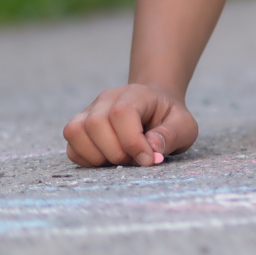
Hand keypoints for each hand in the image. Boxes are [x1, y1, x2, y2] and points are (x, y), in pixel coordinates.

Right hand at [64, 82, 197, 166]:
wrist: (154, 107)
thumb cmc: (168, 118)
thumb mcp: (184, 126)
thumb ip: (171, 135)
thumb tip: (152, 149)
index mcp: (135, 94)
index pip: (122, 113)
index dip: (132, 141)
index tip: (148, 159)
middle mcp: (107, 99)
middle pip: (95, 123)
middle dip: (115, 151)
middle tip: (134, 160)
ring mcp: (89, 112)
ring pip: (76, 132)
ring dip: (98, 156)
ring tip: (121, 159)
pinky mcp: (79, 128)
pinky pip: (72, 148)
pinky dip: (87, 160)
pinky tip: (107, 160)